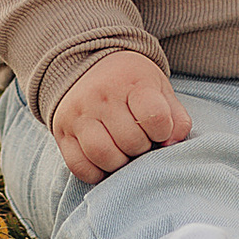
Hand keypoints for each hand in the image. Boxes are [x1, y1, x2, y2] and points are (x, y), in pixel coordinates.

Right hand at [49, 52, 191, 183]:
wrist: (89, 66)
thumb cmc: (132, 84)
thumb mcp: (160, 89)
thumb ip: (176, 118)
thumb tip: (171, 145)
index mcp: (131, 81)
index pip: (155, 117)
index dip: (163, 131)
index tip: (159, 130)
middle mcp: (101, 95)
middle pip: (131, 141)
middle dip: (142, 149)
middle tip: (141, 142)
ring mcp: (78, 114)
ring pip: (103, 155)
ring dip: (120, 163)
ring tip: (124, 153)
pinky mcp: (62, 132)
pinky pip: (79, 166)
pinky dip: (96, 172)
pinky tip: (105, 161)